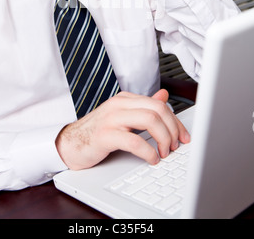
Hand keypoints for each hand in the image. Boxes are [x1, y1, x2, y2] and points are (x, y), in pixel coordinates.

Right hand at [55, 89, 189, 169]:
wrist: (70, 143)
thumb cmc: (97, 132)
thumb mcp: (122, 115)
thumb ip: (143, 106)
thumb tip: (164, 95)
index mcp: (125, 99)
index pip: (159, 104)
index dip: (176, 121)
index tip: (183, 136)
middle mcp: (119, 105)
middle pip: (158, 110)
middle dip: (173, 129)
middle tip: (175, 146)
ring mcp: (111, 119)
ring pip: (149, 120)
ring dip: (164, 139)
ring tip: (165, 152)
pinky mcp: (105, 136)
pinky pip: (134, 141)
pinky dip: (148, 152)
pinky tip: (152, 159)